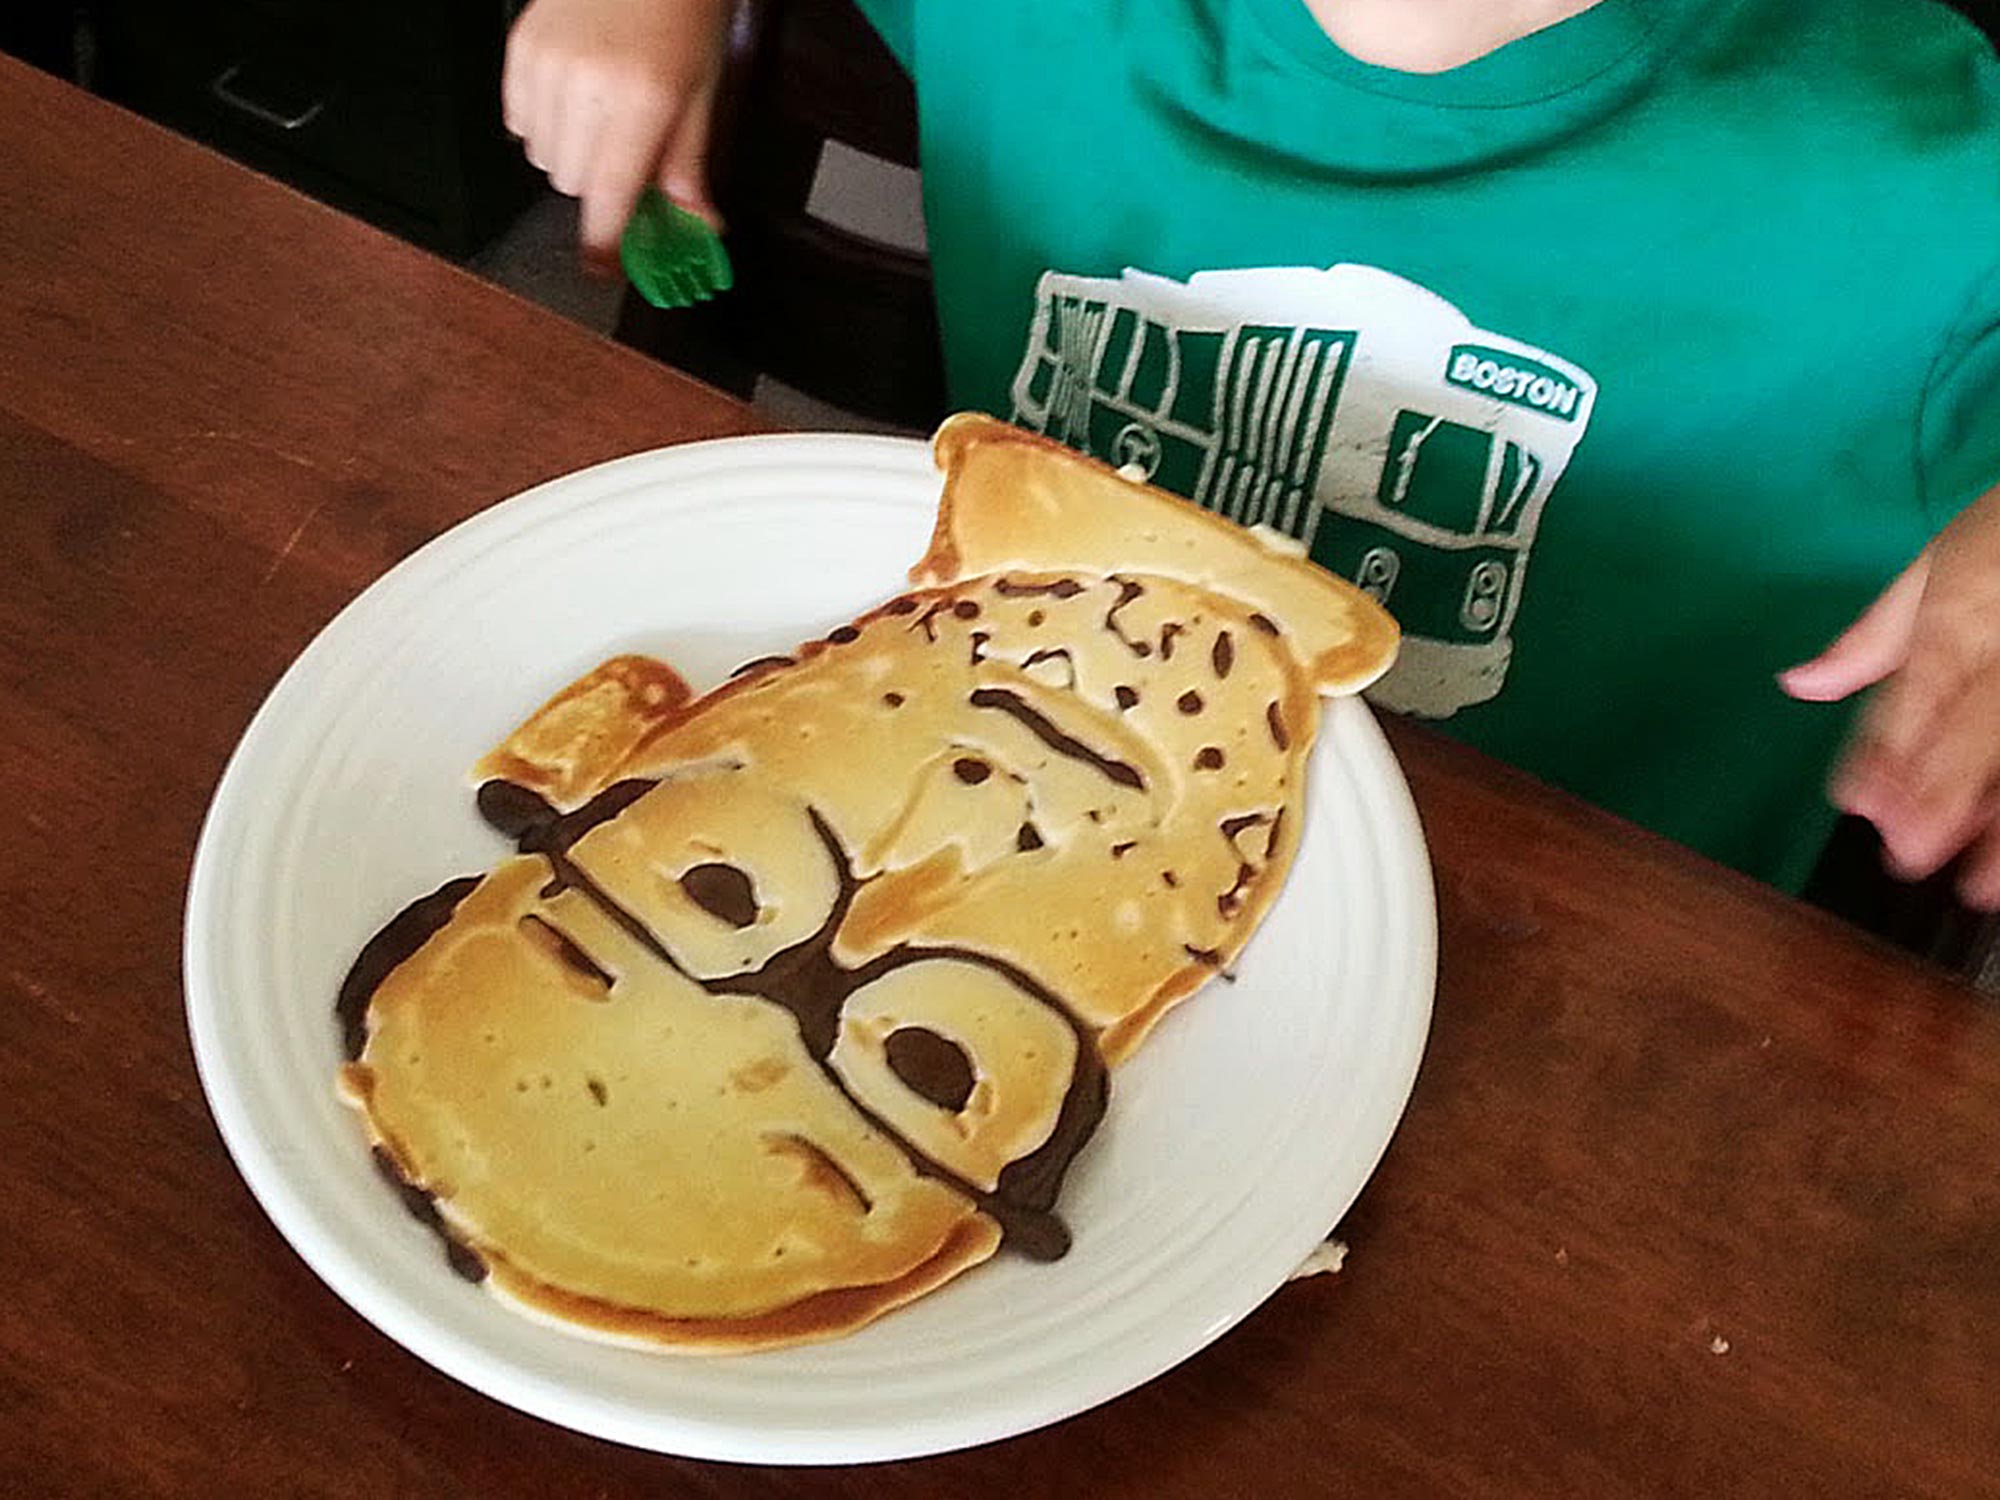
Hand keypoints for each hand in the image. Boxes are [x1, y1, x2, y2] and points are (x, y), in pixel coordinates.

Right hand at [502, 0, 733, 265]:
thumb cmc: (682, 10)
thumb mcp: (703, 91)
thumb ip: (689, 165)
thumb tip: (695, 227)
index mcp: (641, 98)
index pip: (609, 196)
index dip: (602, 243)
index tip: (601, 268)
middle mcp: (586, 83)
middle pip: (571, 184)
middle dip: (600, 182)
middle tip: (627, 151)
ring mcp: (545, 64)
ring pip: (542, 158)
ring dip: (571, 153)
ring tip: (602, 113)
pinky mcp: (519, 48)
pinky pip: (518, 122)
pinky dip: (545, 122)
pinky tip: (575, 94)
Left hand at [1780, 485, 1999, 906]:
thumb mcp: (1937, 564)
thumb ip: (1873, 637)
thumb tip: (1798, 683)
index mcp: (1964, 609)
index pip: (1924, 682)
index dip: (1893, 744)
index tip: (1859, 801)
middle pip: (1982, 726)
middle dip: (1943, 792)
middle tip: (1906, 852)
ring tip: (1978, 886)